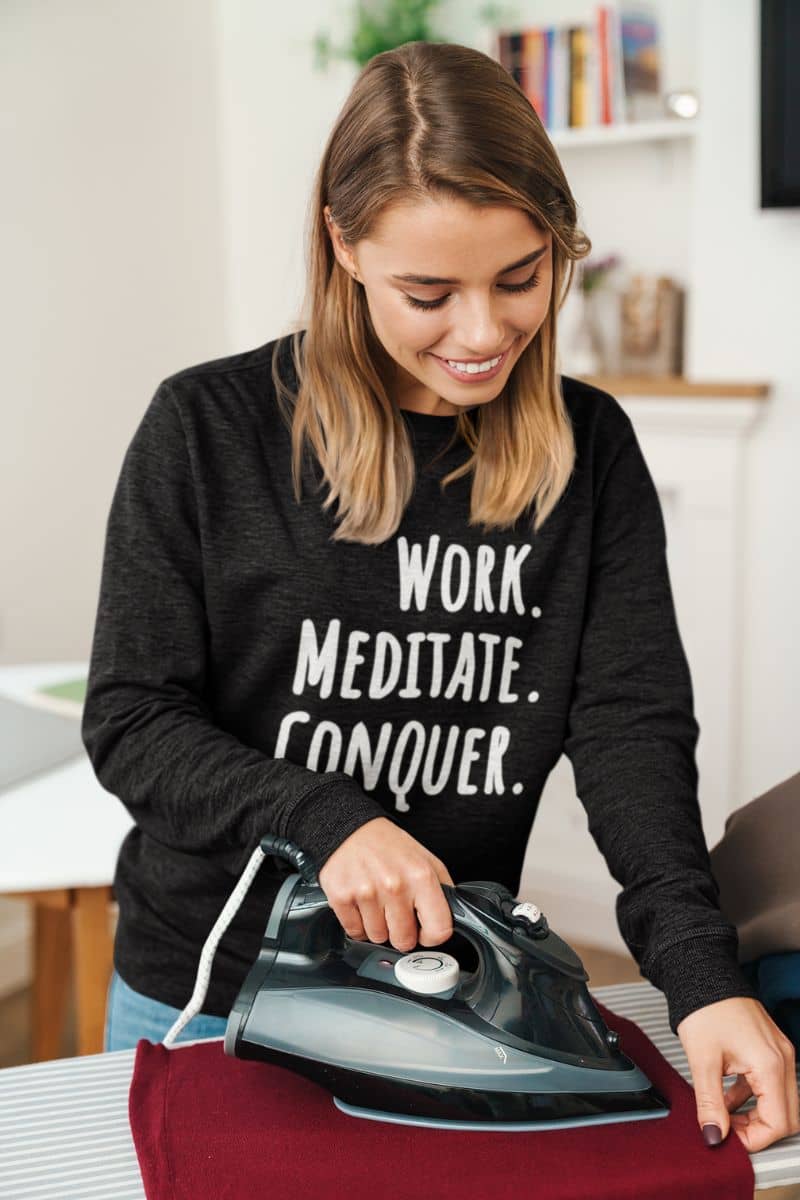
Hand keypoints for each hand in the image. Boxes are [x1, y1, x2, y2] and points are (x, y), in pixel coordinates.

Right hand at [318, 817, 454, 952]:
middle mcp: (395, 886)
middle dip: (400, 932)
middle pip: (404, 941)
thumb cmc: (388, 846)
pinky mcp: (341, 898)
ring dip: (377, 927)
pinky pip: (355, 932)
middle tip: (395, 912)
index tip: (424, 930)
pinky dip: (358, 923)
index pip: (438, 930)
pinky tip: (361, 904)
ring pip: (378, 938)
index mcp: (421, 876)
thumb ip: (442, 890)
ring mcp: (367, 893)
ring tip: (376, 903)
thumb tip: (451, 918)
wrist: (350, 829)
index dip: (432, 935)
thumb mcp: (426, 860)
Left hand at [677, 996, 799, 1151]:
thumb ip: (710, 1103)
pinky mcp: (769, 1047)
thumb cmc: (704, 1008)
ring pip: (780, 1100)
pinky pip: (770, 1083)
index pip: (778, 1122)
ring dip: (755, 1113)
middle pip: (786, 1115)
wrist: (703, 974)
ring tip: (725, 1114)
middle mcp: (782, 1058)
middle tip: (729, 1130)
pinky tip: (728, 1095)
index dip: (754, 1138)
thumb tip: (714, 1136)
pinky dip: (752, 1095)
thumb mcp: (703, 1061)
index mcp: (770, 1064)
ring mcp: (779, 1052)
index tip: (729, 1139)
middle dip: (758, 1129)